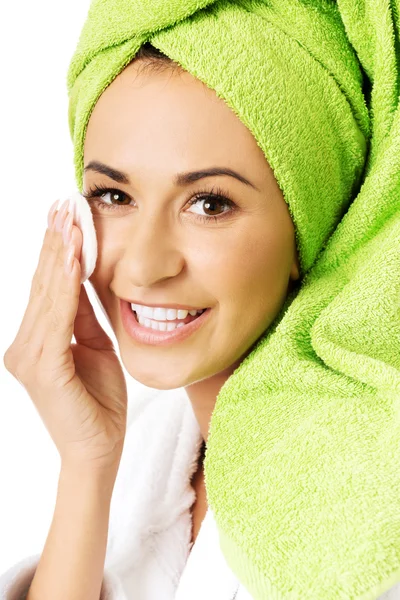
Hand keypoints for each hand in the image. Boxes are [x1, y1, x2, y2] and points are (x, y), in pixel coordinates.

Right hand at [3, 199, 127, 472]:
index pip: (48, 287)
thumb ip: (83, 316)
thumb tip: (84, 277)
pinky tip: (74, 259)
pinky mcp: (44, 368)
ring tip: (68, 220)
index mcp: (37, 340)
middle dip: (56, 242)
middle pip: (44, 284)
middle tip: (63, 205)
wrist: (99, 450)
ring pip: (48, 295)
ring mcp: (29, 357)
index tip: (66, 217)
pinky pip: (58, 318)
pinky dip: (66, 286)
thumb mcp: (95, 347)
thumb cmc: (99, 402)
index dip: (57, 251)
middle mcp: (25, 345)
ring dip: (60, 254)